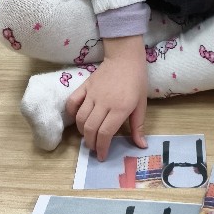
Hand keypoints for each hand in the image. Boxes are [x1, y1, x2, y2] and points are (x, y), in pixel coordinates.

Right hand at [65, 35, 148, 160]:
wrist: (125, 58)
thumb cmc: (136, 81)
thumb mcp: (141, 105)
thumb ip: (138, 126)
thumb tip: (141, 146)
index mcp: (120, 108)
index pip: (105, 133)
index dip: (102, 148)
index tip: (102, 156)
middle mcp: (104, 103)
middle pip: (91, 129)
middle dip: (91, 143)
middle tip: (94, 148)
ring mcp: (92, 94)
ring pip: (81, 119)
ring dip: (82, 132)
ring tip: (88, 137)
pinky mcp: (84, 86)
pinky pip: (72, 102)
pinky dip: (71, 113)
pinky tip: (77, 119)